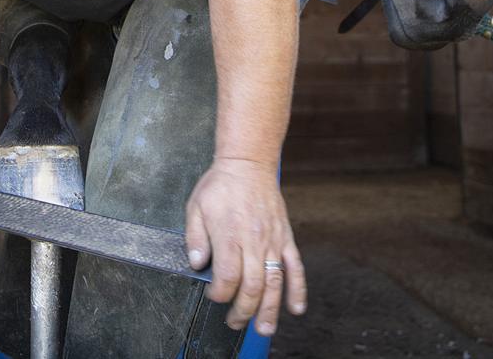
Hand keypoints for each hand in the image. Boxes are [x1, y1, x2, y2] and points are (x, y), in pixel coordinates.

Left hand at [184, 158, 306, 336]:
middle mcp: (253, 242)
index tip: (212, 296)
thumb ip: (195, 239)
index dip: (219, 295)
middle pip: (252, 287)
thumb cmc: (220, 185)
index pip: (226, 278)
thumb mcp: (196, 207)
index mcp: (229, 235)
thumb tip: (197, 264)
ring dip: (270, 310)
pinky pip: (295, 267)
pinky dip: (297, 290)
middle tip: (234, 321)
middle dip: (242, 311)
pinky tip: (295, 308)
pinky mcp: (285, 238)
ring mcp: (272, 241)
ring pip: (274, 283)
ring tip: (263, 329)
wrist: (249, 164)